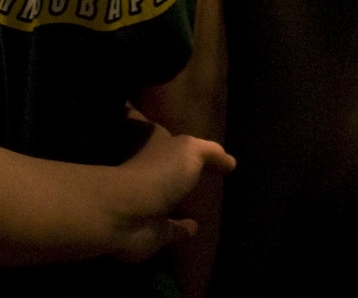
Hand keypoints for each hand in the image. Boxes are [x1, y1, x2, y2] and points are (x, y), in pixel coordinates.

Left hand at [110, 120, 235, 262]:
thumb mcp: (190, 151)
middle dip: (174, 164)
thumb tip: (230, 161)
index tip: (167, 126)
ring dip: (179, 198)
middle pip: (162, 164)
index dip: (160, 127)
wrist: (127, 215)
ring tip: (200, 197)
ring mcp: (149, 202)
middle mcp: (149, 171)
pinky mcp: (153, 230)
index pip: (155, 131)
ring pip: (167, 197)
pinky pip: (171, 229)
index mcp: (154, 147)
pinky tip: (195, 227)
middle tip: (195, 165)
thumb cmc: (157, 173)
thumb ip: (210, 152)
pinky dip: (182, 228)